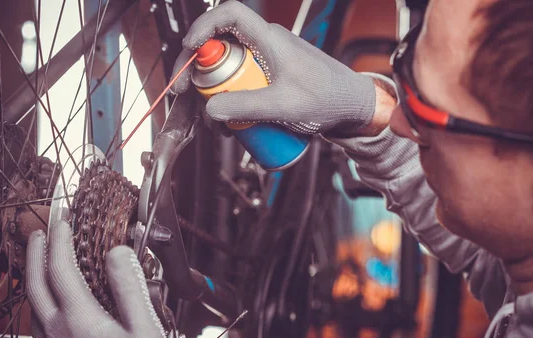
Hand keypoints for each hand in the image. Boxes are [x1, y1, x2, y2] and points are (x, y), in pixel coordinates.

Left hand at [26, 220, 174, 337]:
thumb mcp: (145, 328)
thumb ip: (129, 286)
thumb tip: (118, 252)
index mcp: (80, 321)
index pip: (61, 269)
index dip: (59, 241)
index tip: (62, 223)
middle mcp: (58, 335)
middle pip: (34, 285)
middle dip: (34, 254)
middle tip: (38, 234)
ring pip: (33, 309)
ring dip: (35, 280)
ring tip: (44, 266)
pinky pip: (38, 330)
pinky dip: (41, 306)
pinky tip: (54, 307)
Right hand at [170, 0, 376, 135]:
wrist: (351, 107)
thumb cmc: (329, 98)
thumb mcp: (284, 105)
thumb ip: (246, 107)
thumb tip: (211, 109)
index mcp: (269, 39)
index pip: (229, 14)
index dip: (203, 26)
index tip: (189, 50)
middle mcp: (264, 46)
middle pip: (218, 47)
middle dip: (198, 70)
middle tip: (186, 92)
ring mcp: (265, 62)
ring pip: (226, 70)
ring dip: (213, 92)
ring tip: (214, 121)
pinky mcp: (267, 79)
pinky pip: (239, 84)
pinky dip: (229, 101)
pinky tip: (231, 124)